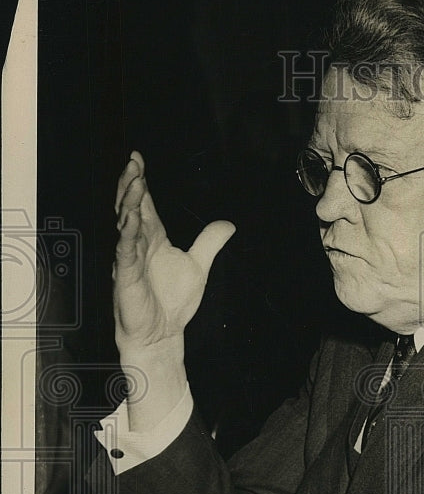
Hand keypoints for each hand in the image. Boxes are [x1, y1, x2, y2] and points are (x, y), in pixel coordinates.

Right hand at [114, 151, 234, 352]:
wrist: (163, 334)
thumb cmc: (173, 303)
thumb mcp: (199, 266)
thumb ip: (210, 242)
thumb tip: (229, 224)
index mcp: (152, 239)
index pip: (145, 204)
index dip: (141, 182)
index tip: (138, 159)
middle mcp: (138, 245)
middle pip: (130, 207)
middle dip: (130, 184)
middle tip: (133, 162)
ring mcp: (130, 259)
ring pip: (125, 224)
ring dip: (129, 202)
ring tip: (134, 181)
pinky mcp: (127, 276)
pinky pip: (125, 250)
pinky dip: (127, 233)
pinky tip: (130, 218)